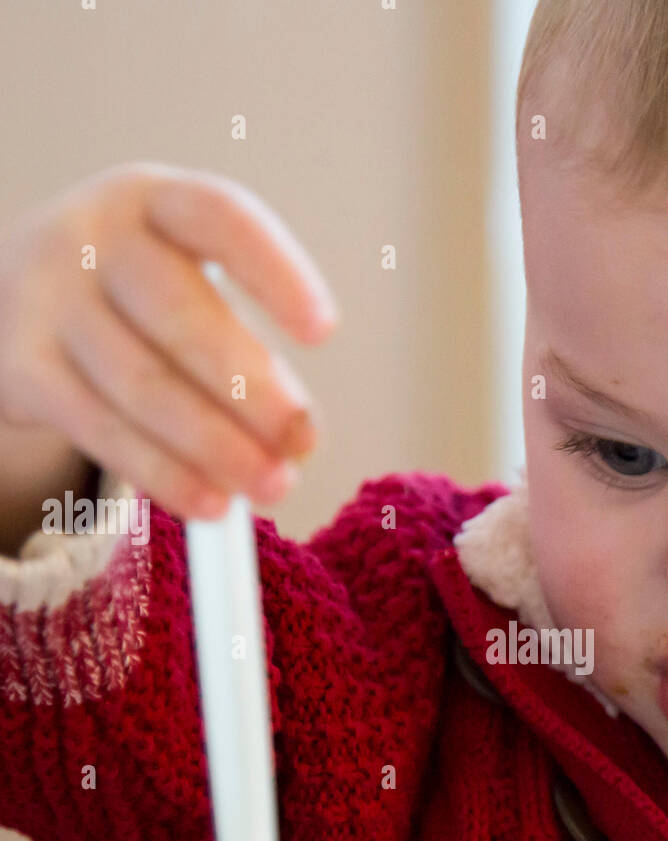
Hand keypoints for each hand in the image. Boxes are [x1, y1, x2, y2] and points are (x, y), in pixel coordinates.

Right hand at [0, 161, 338, 519]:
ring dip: (216, 446)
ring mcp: (48, 299)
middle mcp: (93, 238)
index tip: (324, 332)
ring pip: (142, 383)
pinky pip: (102, 429)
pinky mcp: (23, 365)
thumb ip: (243, 346)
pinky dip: (164, 474)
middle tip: (302, 443)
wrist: (18, 299)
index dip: (275, 272)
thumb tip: (296, 437)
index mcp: (155, 199)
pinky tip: (211, 502)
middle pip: (179, 316)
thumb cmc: (140, 296)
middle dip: (251, 390)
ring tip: (271, 485)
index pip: (220, 217)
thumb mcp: (187, 279)